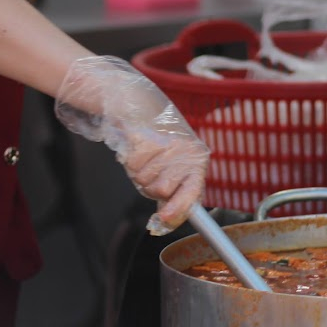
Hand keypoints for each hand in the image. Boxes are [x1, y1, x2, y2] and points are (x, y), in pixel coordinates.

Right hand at [55, 56, 207, 234]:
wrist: (139, 107)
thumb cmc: (158, 139)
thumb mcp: (173, 166)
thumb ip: (175, 192)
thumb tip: (166, 219)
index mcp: (196, 162)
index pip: (192, 192)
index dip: (178, 208)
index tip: (164, 218)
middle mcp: (186, 154)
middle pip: (161, 190)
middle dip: (149, 186)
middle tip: (150, 170)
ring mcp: (167, 146)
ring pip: (144, 180)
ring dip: (138, 173)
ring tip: (144, 156)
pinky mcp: (148, 140)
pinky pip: (132, 165)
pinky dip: (129, 160)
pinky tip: (136, 147)